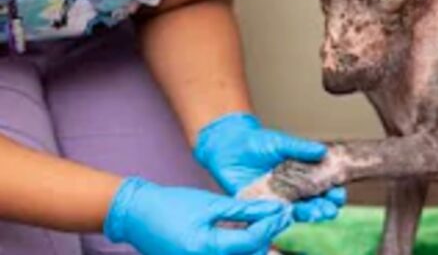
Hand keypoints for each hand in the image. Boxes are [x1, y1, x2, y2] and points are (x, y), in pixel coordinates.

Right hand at [104, 177, 291, 254]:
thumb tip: (274, 209)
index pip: (251, 242)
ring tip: (267, 228)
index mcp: (207, 248)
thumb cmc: (171, 205)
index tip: (284, 213)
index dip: (270, 227)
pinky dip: (240, 251)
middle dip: (268, 241)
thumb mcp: (210, 204)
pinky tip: (248, 238)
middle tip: (280, 221)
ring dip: (256, 248)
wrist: (138, 215)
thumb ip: (244, 209)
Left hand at [193, 112, 346, 221]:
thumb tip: (322, 151)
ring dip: (309, 214)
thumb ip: (300, 148)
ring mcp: (277, 199)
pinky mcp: (260, 205)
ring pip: (297, 212)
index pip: (323, 186)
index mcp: (302, 173)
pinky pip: (272, 215)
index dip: (333, 191)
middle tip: (330, 208)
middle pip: (314, 202)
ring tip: (316, 213)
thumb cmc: (256, 142)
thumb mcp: (280, 142)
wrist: (228, 146)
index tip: (339, 193)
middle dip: (325, 207)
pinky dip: (281, 218)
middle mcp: (292, 189)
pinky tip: (288, 216)